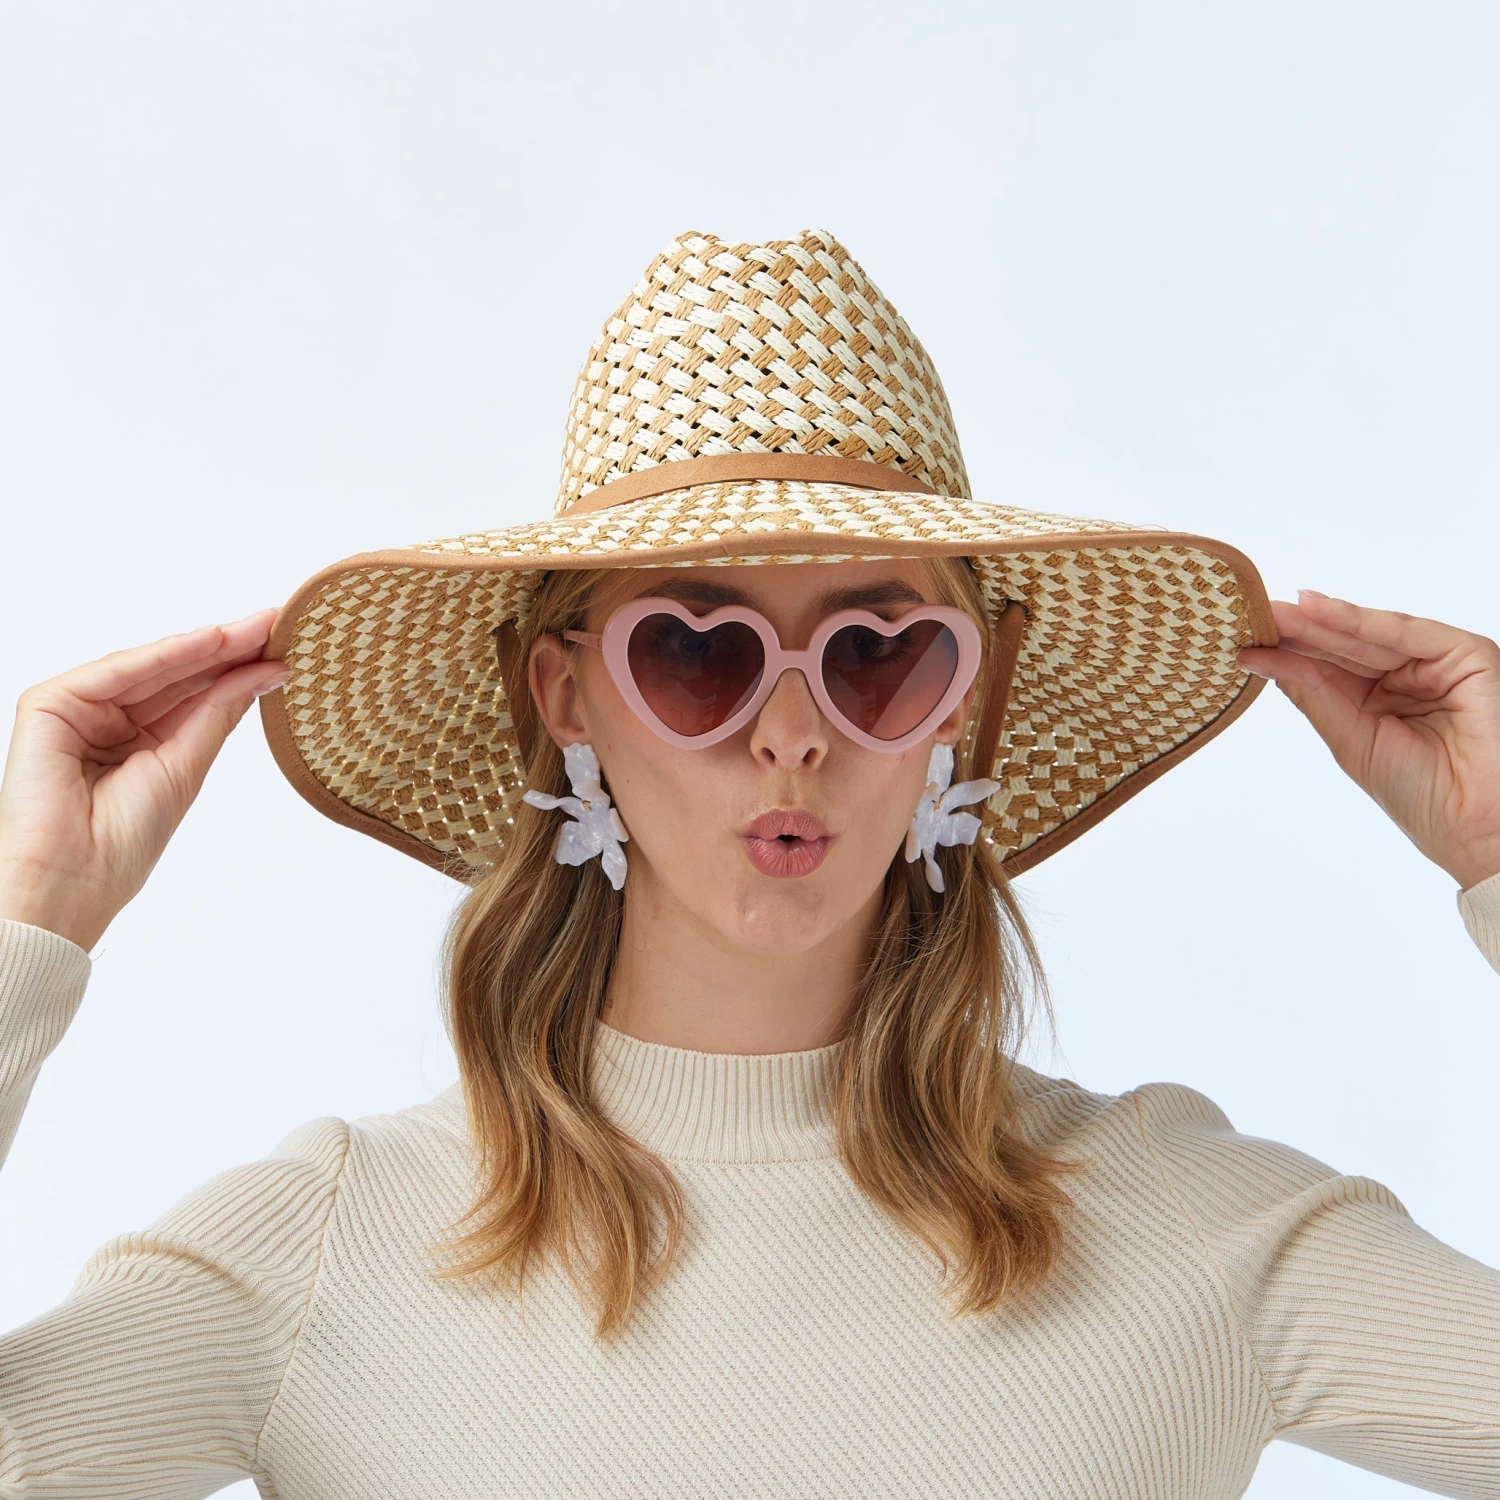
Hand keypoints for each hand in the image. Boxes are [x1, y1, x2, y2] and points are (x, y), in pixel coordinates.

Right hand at [0, 611, 287, 950]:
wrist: (70, 880)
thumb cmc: (120, 845)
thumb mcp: (187, 768)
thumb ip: (218, 714)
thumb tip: (262, 674)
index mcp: (141, 744)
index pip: (195, 696)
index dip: (238, 671)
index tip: (283, 650)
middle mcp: (110, 722)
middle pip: (177, 676)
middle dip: (229, 650)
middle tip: (278, 625)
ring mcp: (80, 711)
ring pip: (152, 668)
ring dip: (206, 646)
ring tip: (257, 630)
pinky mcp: (50, 705)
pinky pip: (117, 672)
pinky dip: (165, 656)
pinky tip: (210, 642)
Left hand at [1238, 591, 1499, 891]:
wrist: (1478, 827)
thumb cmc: (1424, 797)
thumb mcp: (1350, 739)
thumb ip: (1313, 695)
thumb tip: (1265, 659)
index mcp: (1381, 699)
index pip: (1328, 667)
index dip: (1286, 651)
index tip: (1241, 639)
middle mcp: (1409, 676)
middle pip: (1343, 646)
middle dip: (1296, 631)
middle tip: (1249, 614)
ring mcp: (1437, 663)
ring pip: (1368, 634)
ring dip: (1319, 622)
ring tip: (1274, 612)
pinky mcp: (1467, 655)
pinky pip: (1405, 631)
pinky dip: (1360, 620)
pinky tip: (1317, 612)